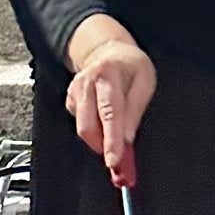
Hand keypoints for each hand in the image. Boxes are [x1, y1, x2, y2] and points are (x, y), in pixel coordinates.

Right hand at [64, 26, 156, 177]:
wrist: (108, 52)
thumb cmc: (130, 67)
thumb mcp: (144, 83)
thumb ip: (135, 111)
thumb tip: (127, 140)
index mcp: (107, 75)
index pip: (109, 113)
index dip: (112, 141)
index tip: (115, 162)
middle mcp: (86, 83)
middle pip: (87, 126)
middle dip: (103, 147)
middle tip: (121, 162)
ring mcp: (74, 92)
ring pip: (83, 129)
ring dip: (100, 142)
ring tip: (117, 142)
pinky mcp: (70, 101)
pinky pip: (81, 125)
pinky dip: (95, 133)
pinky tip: (105, 122)